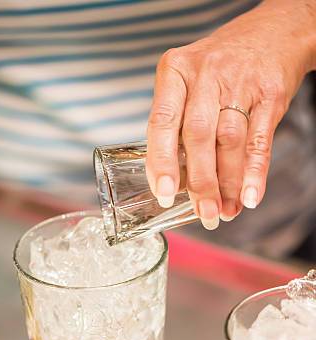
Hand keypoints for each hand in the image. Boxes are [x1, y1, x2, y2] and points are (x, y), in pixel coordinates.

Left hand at [146, 0, 315, 228]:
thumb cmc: (219, 69)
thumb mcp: (187, 83)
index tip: (164, 194)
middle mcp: (205, 74)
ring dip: (228, 184)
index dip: (161, 162)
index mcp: (175, 71)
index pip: (162, 122)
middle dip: (200, 182)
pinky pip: (259, 140)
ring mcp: (239, 82)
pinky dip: (255, 172)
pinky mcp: (269, 93)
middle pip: (198, 136)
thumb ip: (176, 125)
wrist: (272, 33)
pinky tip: (250, 196)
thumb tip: (174, 182)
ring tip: (226, 212)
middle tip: (203, 213)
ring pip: (229, 142)